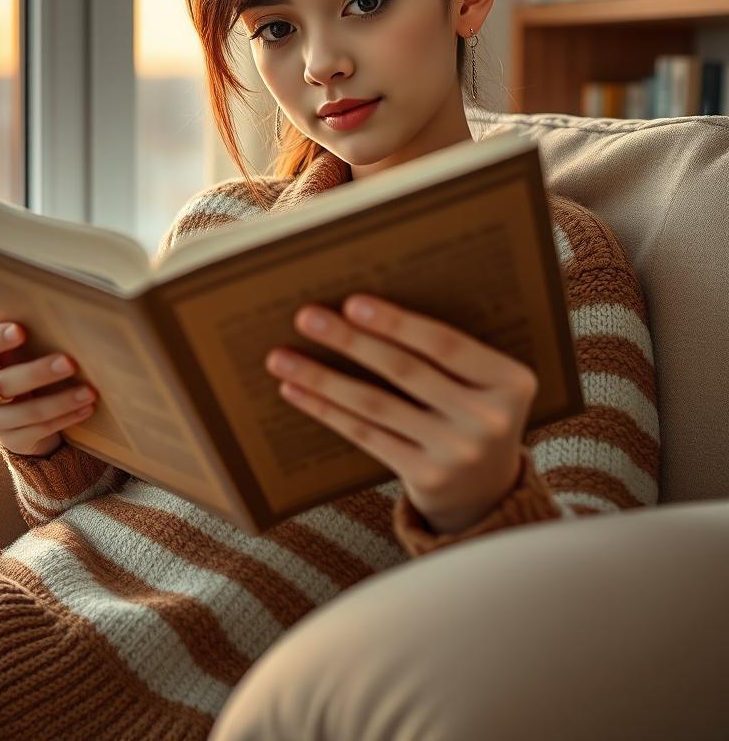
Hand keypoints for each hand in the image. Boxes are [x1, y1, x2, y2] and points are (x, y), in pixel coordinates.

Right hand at [0, 322, 96, 456]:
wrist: (18, 409)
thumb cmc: (20, 364)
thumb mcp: (17, 350)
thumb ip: (26, 336)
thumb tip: (62, 317)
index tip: (21, 330)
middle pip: (3, 383)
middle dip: (38, 373)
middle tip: (69, 362)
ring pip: (26, 412)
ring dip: (60, 401)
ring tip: (89, 392)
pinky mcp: (11, 440)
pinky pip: (39, 430)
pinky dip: (66, 418)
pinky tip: (86, 408)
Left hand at [264, 294, 538, 534]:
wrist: (489, 490)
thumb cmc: (470, 410)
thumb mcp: (481, 380)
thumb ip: (444, 350)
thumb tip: (361, 307)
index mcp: (511, 381)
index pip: (446, 344)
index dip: (397, 323)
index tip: (351, 302)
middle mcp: (490, 419)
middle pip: (406, 371)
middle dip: (350, 341)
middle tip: (306, 317)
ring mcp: (458, 453)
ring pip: (376, 405)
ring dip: (322, 378)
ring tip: (281, 357)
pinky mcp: (427, 478)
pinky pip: (366, 435)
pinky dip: (326, 410)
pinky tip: (295, 391)